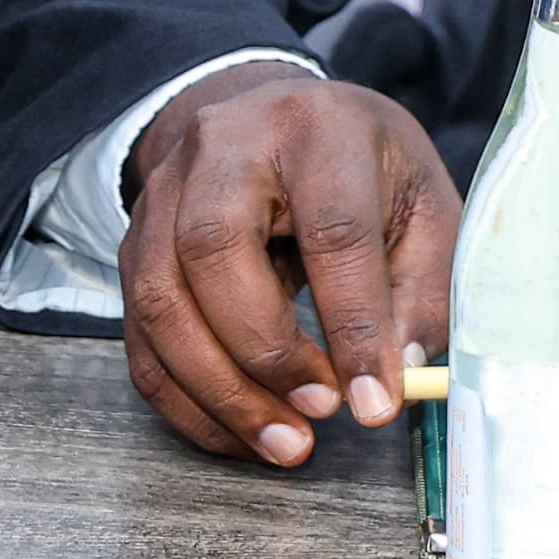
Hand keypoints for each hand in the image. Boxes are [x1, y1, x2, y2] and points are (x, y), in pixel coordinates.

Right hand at [117, 61, 457, 465]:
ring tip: (282, 442)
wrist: (276, 116)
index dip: (353, 325)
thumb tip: (396, 377)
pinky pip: (136, 328)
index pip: (331, 231)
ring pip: (157, 295)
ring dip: (216, 385)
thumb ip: (422, 291)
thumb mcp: (425, 209)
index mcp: (315, 129)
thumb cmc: (364, 171)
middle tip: (320, 413)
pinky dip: (181, 394)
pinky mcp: (133, 237)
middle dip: (263, 351)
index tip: (375, 404)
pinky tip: (234, 431)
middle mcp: (221, 147)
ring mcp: (163, 190)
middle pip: (211, 250)